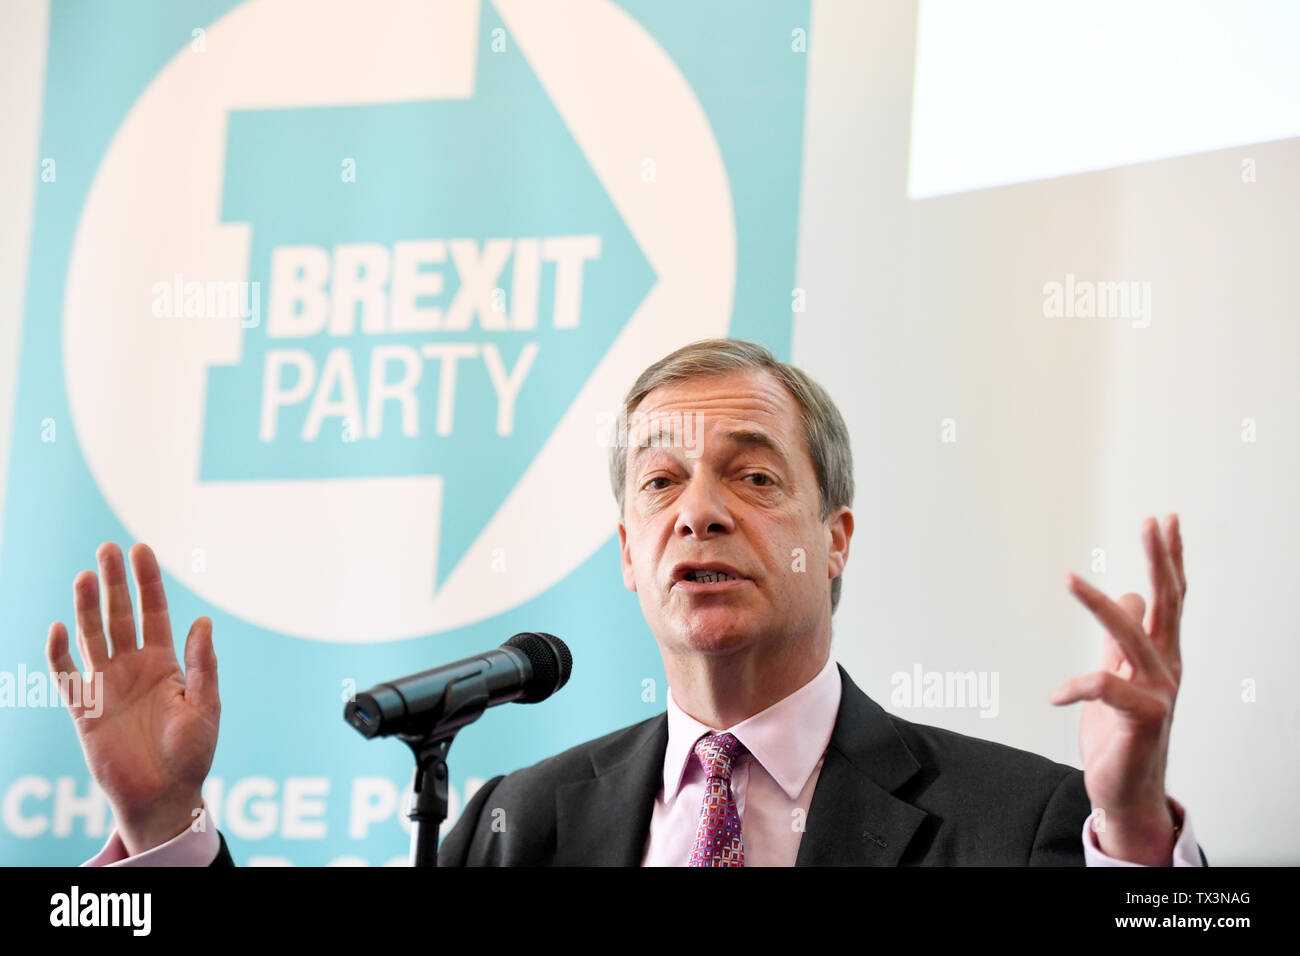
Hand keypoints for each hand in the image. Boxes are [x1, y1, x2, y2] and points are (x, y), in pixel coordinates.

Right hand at [45, 542, 219, 855]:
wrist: (165, 795)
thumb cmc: (192, 753)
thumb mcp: (206, 706)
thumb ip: (203, 666)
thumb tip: (203, 622)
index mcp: (165, 663)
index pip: (154, 612)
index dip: (147, 582)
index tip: (140, 549)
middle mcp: (133, 667)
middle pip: (120, 616)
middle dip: (114, 583)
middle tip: (106, 549)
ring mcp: (107, 685)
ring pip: (93, 637)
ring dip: (88, 608)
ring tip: (85, 576)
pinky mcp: (85, 710)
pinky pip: (67, 677)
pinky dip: (60, 654)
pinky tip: (58, 628)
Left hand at [1051, 514, 1185, 864]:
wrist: (1126, 790)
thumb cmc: (1121, 736)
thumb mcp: (1117, 677)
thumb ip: (1120, 642)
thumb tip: (1126, 597)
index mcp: (1160, 655)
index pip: (1169, 598)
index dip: (1168, 560)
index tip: (1165, 521)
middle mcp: (1166, 669)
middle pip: (1166, 604)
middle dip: (1159, 561)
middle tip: (1153, 522)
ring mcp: (1158, 693)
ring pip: (1131, 636)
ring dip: (1100, 605)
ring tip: (1070, 578)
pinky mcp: (1142, 719)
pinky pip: (1105, 687)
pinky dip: (1075, 687)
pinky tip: (1055, 696)